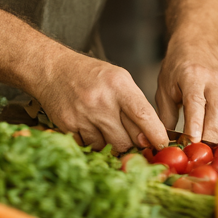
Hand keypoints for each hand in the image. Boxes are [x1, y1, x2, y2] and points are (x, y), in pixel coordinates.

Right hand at [32, 51, 168, 153]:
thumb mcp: (119, 80)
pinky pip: (89, 147)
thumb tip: (148, 139)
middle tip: (128, 136)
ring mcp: (83, 115)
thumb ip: (135, 105)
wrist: (54, 70)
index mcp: (118, 85)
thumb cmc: (91, 75)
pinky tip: (90, 126)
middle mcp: (101, 101)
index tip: (163, 146)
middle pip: (126, 140)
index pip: (143, 115)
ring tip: (105, 126)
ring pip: (108, 147)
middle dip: (131, 143)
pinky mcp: (69, 126)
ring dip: (111, 143)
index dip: (156, 135)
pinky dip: (93, 142)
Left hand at [155, 41, 217, 147]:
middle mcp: (214, 82)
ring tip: (215, 157)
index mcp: (192, 76)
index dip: (196, 123)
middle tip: (201, 155)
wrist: (198, 46)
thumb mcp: (164, 87)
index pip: (196, 101)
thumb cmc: (177, 68)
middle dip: (211, 136)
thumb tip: (167, 143)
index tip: (192, 142)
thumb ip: (166, 115)